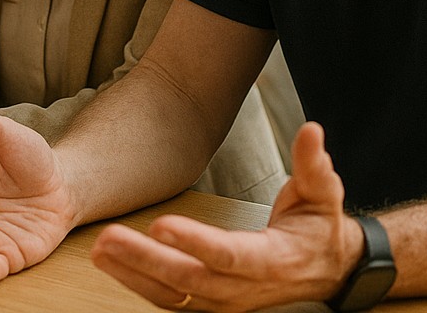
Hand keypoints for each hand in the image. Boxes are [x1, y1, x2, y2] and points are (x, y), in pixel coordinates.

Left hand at [88, 122, 362, 310]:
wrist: (327, 269)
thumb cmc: (318, 226)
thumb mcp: (323, 192)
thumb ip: (314, 164)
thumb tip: (312, 131)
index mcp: (271, 260)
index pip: (229, 254)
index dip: (196, 242)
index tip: (161, 225)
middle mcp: (244, 288)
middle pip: (189, 279)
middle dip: (146, 260)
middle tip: (108, 238)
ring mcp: (226, 301)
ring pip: (173, 294)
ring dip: (133, 274)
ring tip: (100, 249)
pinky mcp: (211, 303)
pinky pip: (170, 299)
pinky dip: (139, 284)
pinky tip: (112, 264)